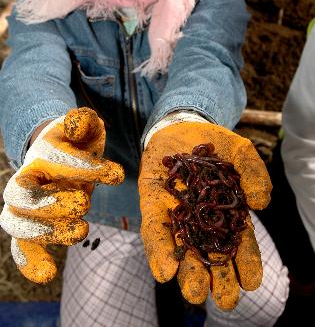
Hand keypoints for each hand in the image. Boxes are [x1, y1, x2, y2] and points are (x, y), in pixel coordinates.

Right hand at [0, 107, 123, 282]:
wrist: (60, 153)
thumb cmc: (77, 141)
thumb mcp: (85, 126)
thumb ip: (82, 121)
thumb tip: (78, 122)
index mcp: (41, 152)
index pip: (55, 160)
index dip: (82, 167)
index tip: (115, 174)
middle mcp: (26, 179)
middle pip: (24, 195)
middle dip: (53, 203)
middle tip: (84, 203)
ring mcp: (24, 206)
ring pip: (18, 223)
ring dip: (47, 232)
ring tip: (82, 232)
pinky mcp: (30, 227)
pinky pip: (21, 247)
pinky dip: (29, 262)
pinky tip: (48, 274)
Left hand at [139, 121, 271, 309]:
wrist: (182, 125)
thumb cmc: (214, 144)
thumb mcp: (240, 153)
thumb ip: (254, 173)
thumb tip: (260, 204)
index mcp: (226, 214)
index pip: (238, 244)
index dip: (245, 263)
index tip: (250, 282)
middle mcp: (201, 220)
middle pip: (210, 254)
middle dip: (217, 279)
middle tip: (225, 300)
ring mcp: (176, 214)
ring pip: (183, 248)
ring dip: (189, 272)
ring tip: (195, 293)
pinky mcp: (152, 203)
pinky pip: (155, 228)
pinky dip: (160, 249)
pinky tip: (165, 271)